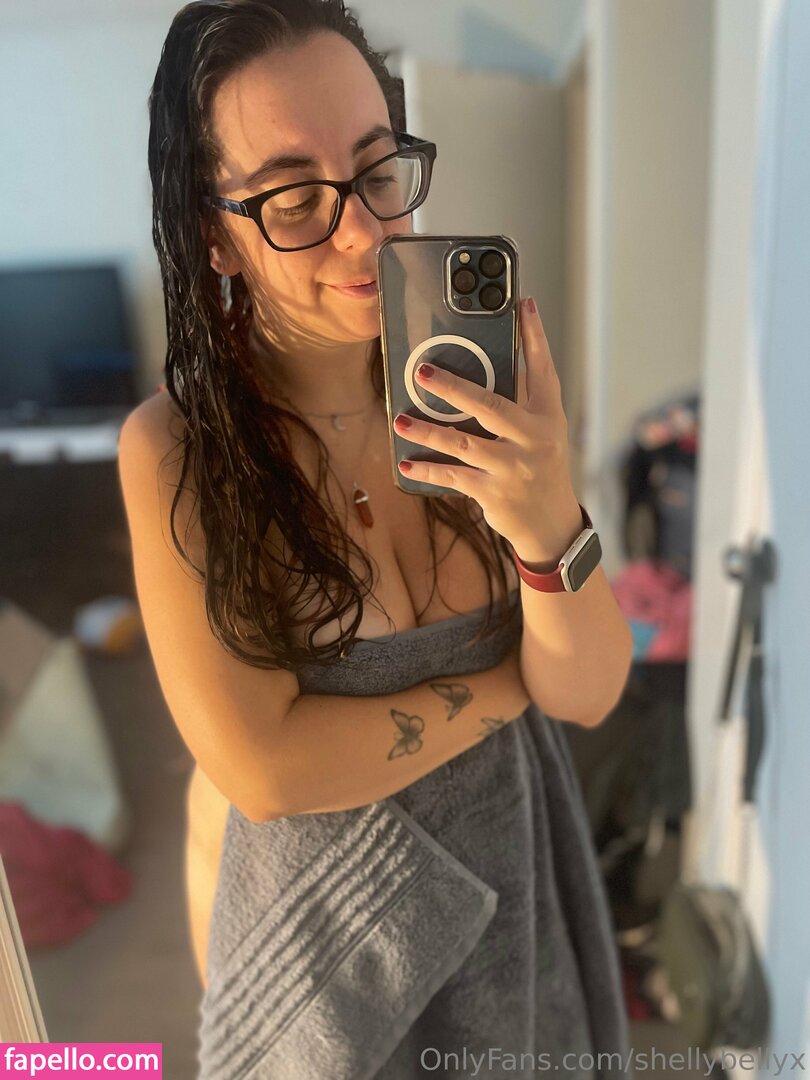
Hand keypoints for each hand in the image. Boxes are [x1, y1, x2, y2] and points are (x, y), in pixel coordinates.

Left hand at [393, 297, 582, 564]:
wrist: (551, 523)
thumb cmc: (541, 464)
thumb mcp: (543, 430)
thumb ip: (524, 396)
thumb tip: (500, 353)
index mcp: (548, 416)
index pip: (542, 369)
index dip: (534, 336)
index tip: (522, 304)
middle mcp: (534, 440)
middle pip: (490, 407)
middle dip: (454, 388)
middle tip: (422, 372)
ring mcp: (513, 468)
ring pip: (464, 444)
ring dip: (429, 432)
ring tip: (402, 420)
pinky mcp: (494, 493)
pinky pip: (453, 477)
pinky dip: (427, 470)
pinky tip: (405, 462)